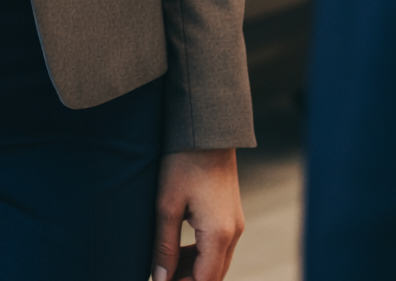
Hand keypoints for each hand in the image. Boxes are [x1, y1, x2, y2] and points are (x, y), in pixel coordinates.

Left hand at [154, 147, 242, 280]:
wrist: (206, 129)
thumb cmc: (183, 162)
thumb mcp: (167, 206)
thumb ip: (165, 247)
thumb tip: (160, 279)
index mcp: (219, 234)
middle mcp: (233, 232)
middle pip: (213, 275)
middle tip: (161, 277)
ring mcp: (235, 223)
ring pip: (216, 262)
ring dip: (193, 270)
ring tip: (165, 267)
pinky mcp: (231, 214)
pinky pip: (218, 246)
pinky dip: (200, 255)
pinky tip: (178, 250)